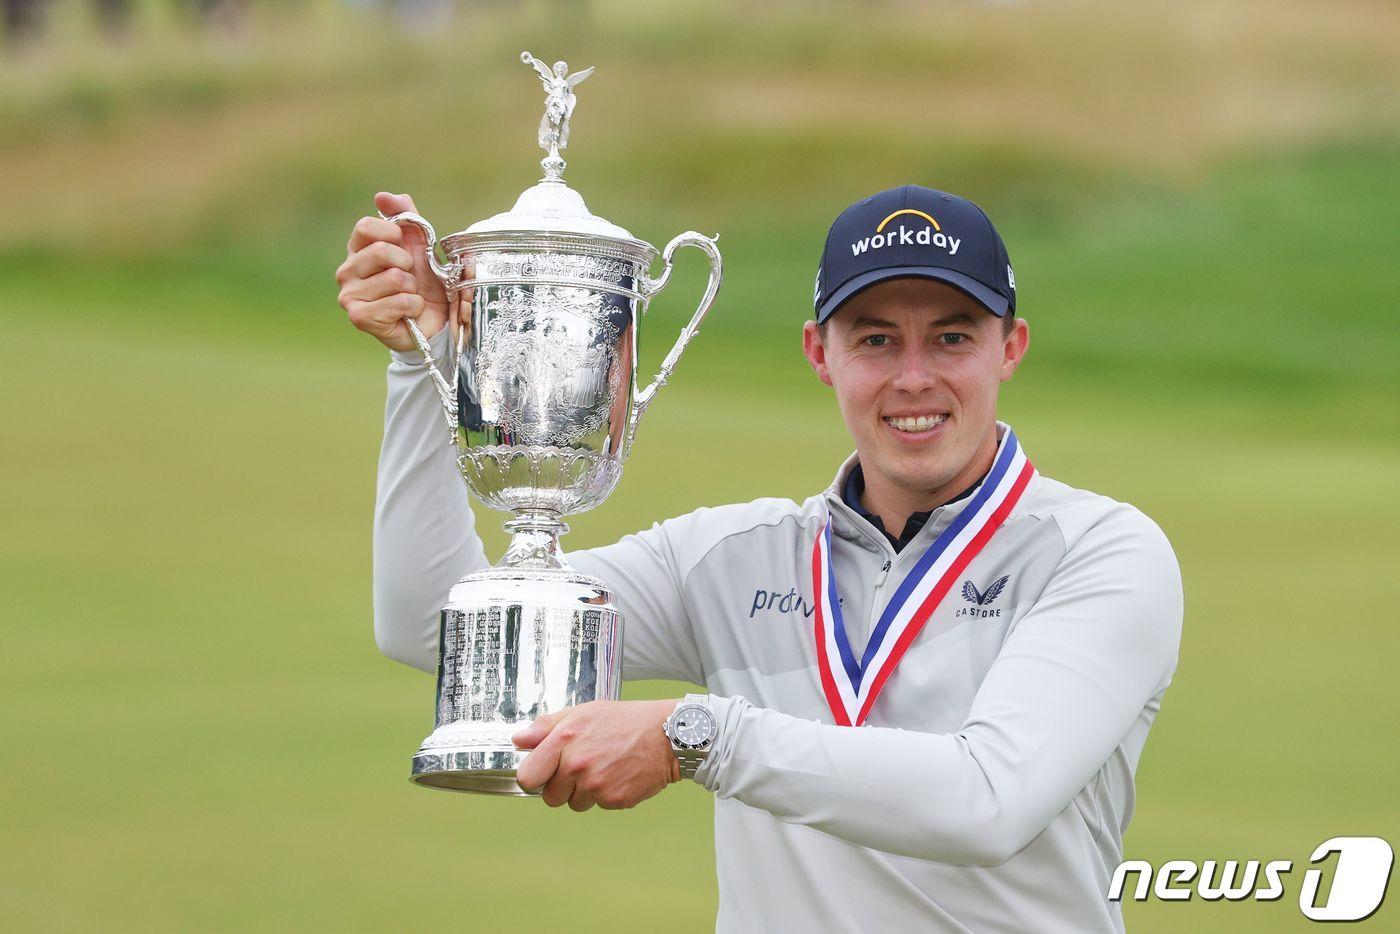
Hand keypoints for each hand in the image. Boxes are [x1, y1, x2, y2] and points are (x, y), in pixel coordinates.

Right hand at [334, 192, 458, 352]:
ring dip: (413, 288)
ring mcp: (349, 295)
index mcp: (357, 249)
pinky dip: (414, 306)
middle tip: (409, 277)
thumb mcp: (418, 243)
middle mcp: (347, 271)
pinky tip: (408, 313)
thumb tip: (383, 196)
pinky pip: (399, 301)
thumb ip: (405, 216)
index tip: (403, 246)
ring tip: (407, 296)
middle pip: (381, 251)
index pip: (366, 226)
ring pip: (394, 278)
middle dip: (407, 264)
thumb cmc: (422, 281)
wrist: (432, 320)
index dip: (393, 234)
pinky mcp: (359, 317)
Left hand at [513, 699, 680, 811]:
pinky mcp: (613, 800)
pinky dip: (606, 795)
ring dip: (584, 792)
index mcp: (564, 740)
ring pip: (574, 804)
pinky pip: (598, 806)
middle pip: (550, 797)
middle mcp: (577, 765)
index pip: (528, 776)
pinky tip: (618, 775)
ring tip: (604, 768)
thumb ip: (547, 727)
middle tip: (582, 767)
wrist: (666, 735)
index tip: (543, 772)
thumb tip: (518, 740)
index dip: (534, 776)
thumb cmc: (625, 721)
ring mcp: (596, 785)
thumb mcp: (583, 712)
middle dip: (562, 786)